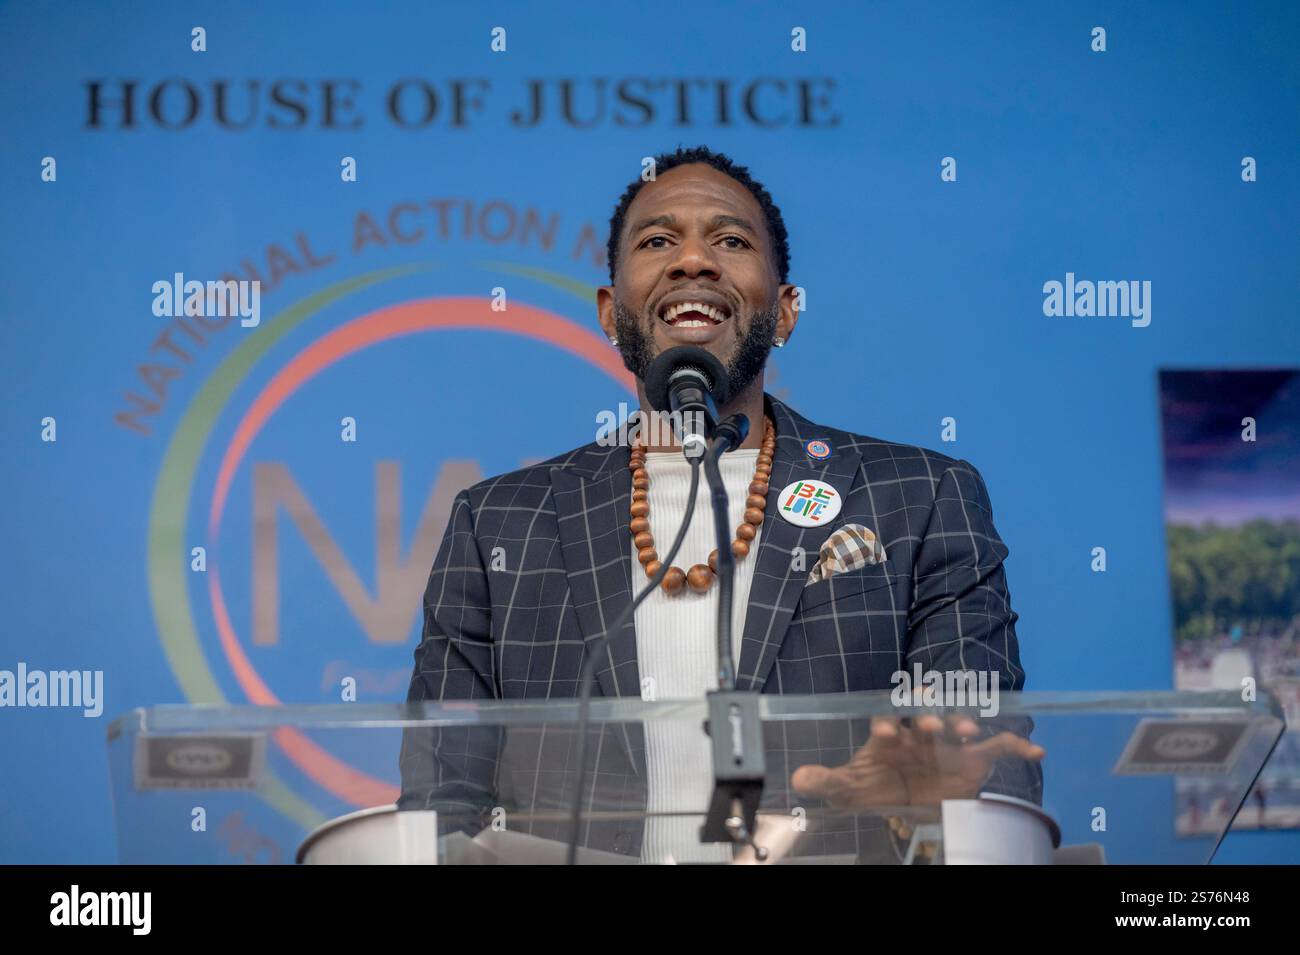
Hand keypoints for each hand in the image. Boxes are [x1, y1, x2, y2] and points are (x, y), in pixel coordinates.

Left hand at [790, 713, 1045, 808]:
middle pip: (924, 716)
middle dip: (927, 716)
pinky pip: (998, 748)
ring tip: (968, 729)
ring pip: (958, 725)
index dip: (886, 724)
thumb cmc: (876, 787)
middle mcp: (919, 733)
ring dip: (963, 723)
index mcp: (889, 736)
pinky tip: (1034, 750)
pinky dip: (1017, 746)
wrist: (907, 802)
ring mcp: (948, 744)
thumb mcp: (849, 789)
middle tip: (930, 724)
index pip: (886, 721)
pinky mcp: (974, 759)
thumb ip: (828, 782)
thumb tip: (800, 778)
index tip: (886, 733)